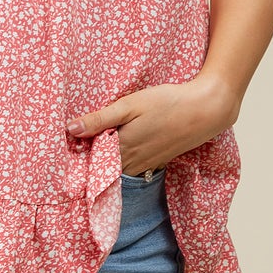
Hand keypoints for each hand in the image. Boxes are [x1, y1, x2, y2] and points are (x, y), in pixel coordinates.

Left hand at [65, 73, 241, 175]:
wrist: (205, 110)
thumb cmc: (167, 102)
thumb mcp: (130, 105)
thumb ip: (100, 119)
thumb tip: (70, 129)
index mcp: (121, 147)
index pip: (90, 160)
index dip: (79, 156)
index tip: (67, 151)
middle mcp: (132, 161)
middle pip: (103, 167)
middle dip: (90, 161)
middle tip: (77, 152)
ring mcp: (146, 163)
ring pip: (118, 169)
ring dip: (107, 162)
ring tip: (96, 150)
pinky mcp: (157, 160)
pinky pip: (133, 167)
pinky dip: (123, 162)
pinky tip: (122, 149)